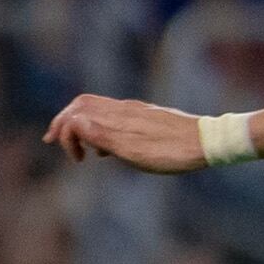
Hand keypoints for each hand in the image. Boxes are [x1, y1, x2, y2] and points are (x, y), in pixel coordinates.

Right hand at [45, 96, 205, 172]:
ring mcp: (138, 112)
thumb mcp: (133, 151)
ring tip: (80, 150)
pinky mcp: (150, 117)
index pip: (76, 114)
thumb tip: (73, 123)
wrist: (210, 142)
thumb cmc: (172, 152)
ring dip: (83, 126)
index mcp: (118, 117)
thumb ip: (102, 137)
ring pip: (100, 111)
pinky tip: (110, 150)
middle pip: (83, 105)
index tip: (74, 157)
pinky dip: (103, 129)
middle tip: (54, 140)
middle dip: (65, 122)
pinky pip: (117, 117)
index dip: (64, 133)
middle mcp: (125, 109)